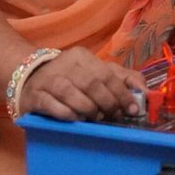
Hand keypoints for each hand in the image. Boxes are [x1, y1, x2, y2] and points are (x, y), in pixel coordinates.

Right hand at [19, 47, 144, 120]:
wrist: (29, 80)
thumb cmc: (70, 79)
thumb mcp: (96, 73)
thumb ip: (122, 78)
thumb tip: (145, 91)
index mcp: (81, 56)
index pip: (106, 73)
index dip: (122, 93)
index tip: (132, 110)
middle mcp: (64, 64)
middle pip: (91, 83)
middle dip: (107, 102)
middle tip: (113, 116)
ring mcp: (47, 80)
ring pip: (71, 93)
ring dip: (88, 109)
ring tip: (95, 117)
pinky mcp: (35, 96)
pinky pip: (52, 106)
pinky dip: (68, 114)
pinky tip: (76, 119)